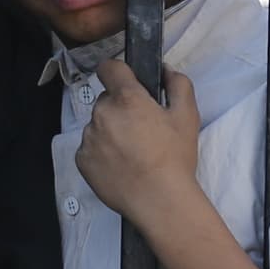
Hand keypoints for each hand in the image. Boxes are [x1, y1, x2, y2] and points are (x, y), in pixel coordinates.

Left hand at [73, 62, 203, 229]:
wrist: (159, 200)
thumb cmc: (174, 157)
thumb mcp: (187, 116)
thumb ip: (177, 84)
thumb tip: (164, 70)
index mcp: (127, 98)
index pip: (109, 68)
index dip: (118, 72)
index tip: (126, 83)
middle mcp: (102, 113)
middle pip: (106, 101)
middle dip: (120, 109)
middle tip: (140, 130)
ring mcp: (89, 137)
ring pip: (97, 125)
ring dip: (110, 132)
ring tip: (131, 153)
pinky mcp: (82, 160)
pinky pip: (89, 148)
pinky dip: (101, 153)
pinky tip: (120, 166)